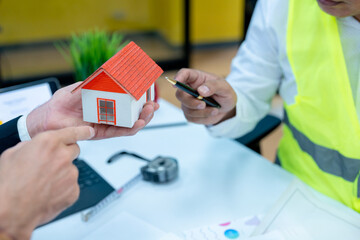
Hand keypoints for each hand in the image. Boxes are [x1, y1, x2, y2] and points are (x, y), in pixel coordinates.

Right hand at [0, 126, 93, 238]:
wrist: (11, 210)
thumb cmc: (9, 183)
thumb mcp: (13, 154)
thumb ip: (32, 146)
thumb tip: (37, 147)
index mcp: (49, 143)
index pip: (73, 132)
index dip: (82, 131)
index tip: (89, 131)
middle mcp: (63, 156)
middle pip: (74, 150)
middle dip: (65, 155)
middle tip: (50, 165)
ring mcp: (71, 174)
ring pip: (71, 170)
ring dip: (62, 174)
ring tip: (43, 184)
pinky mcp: (74, 190)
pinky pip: (71, 186)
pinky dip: (63, 189)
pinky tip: (48, 194)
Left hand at [26, 82, 158, 138]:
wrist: (47, 120)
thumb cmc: (61, 103)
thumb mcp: (79, 88)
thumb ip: (93, 82)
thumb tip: (107, 70)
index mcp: (105, 99)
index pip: (126, 98)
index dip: (139, 96)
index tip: (149, 92)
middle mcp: (108, 112)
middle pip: (132, 112)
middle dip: (145, 109)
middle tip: (153, 105)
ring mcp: (106, 123)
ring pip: (129, 123)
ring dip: (141, 119)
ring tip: (148, 113)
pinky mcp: (102, 133)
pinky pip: (119, 132)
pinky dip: (130, 129)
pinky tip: (138, 124)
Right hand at [174, 68, 236, 124]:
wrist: (226, 108)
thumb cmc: (224, 93)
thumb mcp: (224, 87)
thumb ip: (214, 86)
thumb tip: (201, 90)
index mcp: (196, 78)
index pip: (184, 74)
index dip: (178, 77)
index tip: (175, 84)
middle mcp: (189, 89)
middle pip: (180, 94)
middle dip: (190, 102)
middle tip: (203, 105)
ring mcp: (188, 101)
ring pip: (187, 108)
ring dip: (202, 112)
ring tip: (215, 110)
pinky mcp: (189, 113)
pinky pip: (192, 117)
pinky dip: (203, 117)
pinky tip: (211, 113)